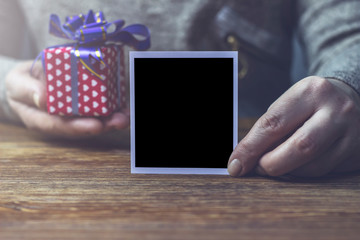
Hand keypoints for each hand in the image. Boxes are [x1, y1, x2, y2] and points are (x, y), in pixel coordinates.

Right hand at [5, 61, 128, 137]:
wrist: (27, 82)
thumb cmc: (22, 85)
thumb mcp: (16, 84)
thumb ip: (27, 90)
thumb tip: (43, 98)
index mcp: (40, 118)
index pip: (59, 125)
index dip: (78, 127)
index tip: (96, 125)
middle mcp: (59, 121)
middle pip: (82, 126)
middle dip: (103, 125)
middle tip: (119, 121)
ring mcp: (72, 116)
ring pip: (93, 121)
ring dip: (111, 120)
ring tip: (125, 116)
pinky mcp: (82, 107)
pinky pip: (97, 110)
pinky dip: (112, 109)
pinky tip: (124, 107)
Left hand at [228, 76, 359, 176]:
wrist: (353, 98)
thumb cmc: (311, 104)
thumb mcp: (289, 104)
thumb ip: (270, 128)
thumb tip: (244, 158)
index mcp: (310, 92)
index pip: (273, 123)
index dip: (250, 148)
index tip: (235, 165)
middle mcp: (336, 110)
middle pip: (299, 147)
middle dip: (270, 164)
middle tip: (257, 168)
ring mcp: (352, 133)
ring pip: (313, 167)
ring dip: (288, 171)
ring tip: (278, 162)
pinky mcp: (357, 152)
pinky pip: (325, 173)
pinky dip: (304, 173)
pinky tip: (299, 163)